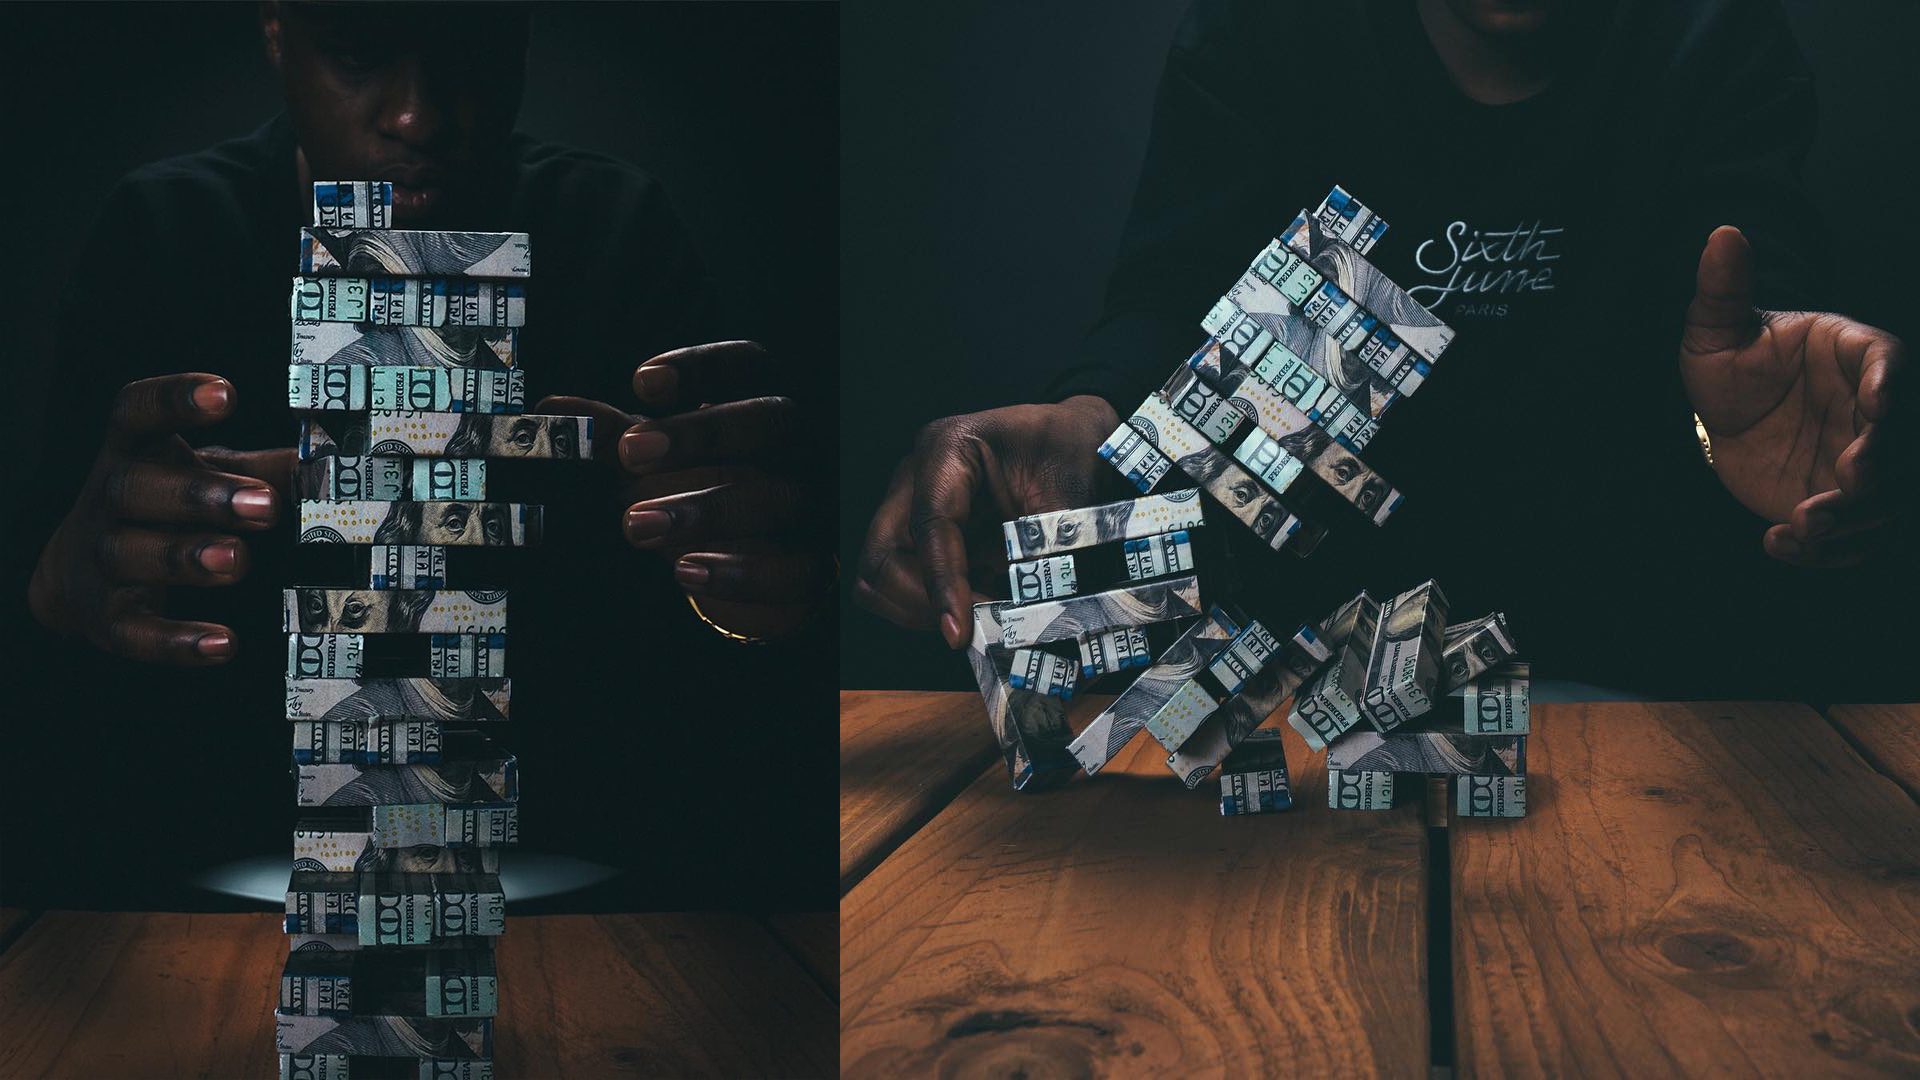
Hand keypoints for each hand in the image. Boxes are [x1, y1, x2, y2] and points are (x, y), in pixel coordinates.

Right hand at [27, 373, 291, 663]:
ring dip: (186, 557)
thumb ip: (265, 470)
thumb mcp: (208, 475)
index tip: (225, 393)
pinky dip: (177, 641)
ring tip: (238, 560)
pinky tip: (224, 644)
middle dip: (200, 495)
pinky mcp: (105, 617)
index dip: (175, 399)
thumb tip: (332, 464)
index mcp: (136, 451)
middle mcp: (109, 498)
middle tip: (265, 506)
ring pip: (130, 553)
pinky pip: (135, 631)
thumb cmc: (165, 507)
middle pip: (136, 488)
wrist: (77, 574)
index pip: (138, 411)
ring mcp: (101, 557)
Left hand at [540, 341, 828, 639]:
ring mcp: (810, 504)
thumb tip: (552, 412)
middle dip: (704, 432)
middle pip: (770, 421)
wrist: (756, 562)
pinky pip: (791, 569)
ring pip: (779, 498)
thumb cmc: (705, 486)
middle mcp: (796, 447)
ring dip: (706, 509)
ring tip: (636, 525)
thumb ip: (613, 434)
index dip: (701, 367)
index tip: (642, 381)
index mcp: (760, 402)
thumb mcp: (655, 458)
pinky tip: (685, 572)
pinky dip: (739, 574)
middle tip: (632, 452)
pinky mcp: (813, 565)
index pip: (748, 365)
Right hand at [854, 395, 1118, 648]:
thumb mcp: (1072, 499)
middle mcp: (918, 475)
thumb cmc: (1071, 455)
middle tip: (970, 627)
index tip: (960, 632)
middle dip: (920, 602)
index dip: (941, 584)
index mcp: (950, 448)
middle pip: (881, 557)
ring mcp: (913, 505)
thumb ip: (1048, 554)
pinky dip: (934, 606)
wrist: (1075, 441)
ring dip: (923, 609)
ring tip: (980, 618)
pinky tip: (979, 608)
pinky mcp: (922, 534)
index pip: (928, 525)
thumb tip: (1030, 619)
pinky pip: (904, 583)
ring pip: (881, 576)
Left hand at [1681, 226, 1909, 566]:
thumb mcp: (1714, 330)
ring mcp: (1864, 456)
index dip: (1892, 385)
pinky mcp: (1845, 502)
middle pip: (1901, 439)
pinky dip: (1825, 551)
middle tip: (1847, 483)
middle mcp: (1872, 408)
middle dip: (1881, 465)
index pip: (1889, 363)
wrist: (1724, 417)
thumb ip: (1723, 289)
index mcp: (1856, 354)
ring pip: (1887, 496)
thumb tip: (1722, 233)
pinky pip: (1854, 536)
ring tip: (1803, 525)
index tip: (1878, 405)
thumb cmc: (1731, 364)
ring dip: (1854, 518)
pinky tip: (1778, 543)